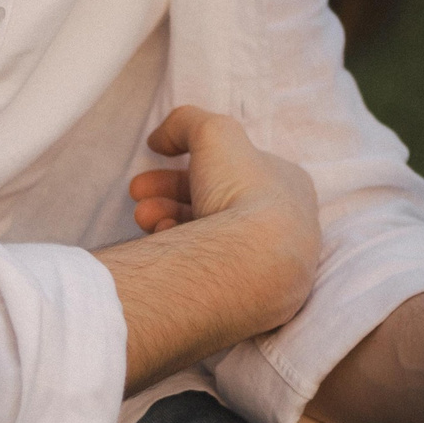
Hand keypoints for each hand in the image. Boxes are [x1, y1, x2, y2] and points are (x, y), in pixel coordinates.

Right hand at [126, 104, 322, 334]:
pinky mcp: (251, 300)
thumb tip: (160, 138)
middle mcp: (282, 226)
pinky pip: (212, 274)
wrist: (255, 262)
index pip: (229, 175)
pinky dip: (183, 258)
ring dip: (168, 224)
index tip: (148, 175)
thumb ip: (185, 122)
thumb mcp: (213, 133)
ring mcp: (268, 266)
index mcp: (286, 186)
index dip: (182, 170)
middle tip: (137, 197)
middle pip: (214, 206)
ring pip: (209, 240)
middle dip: (168, 199)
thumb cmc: (244, 190)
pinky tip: (166, 250)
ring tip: (144, 220)